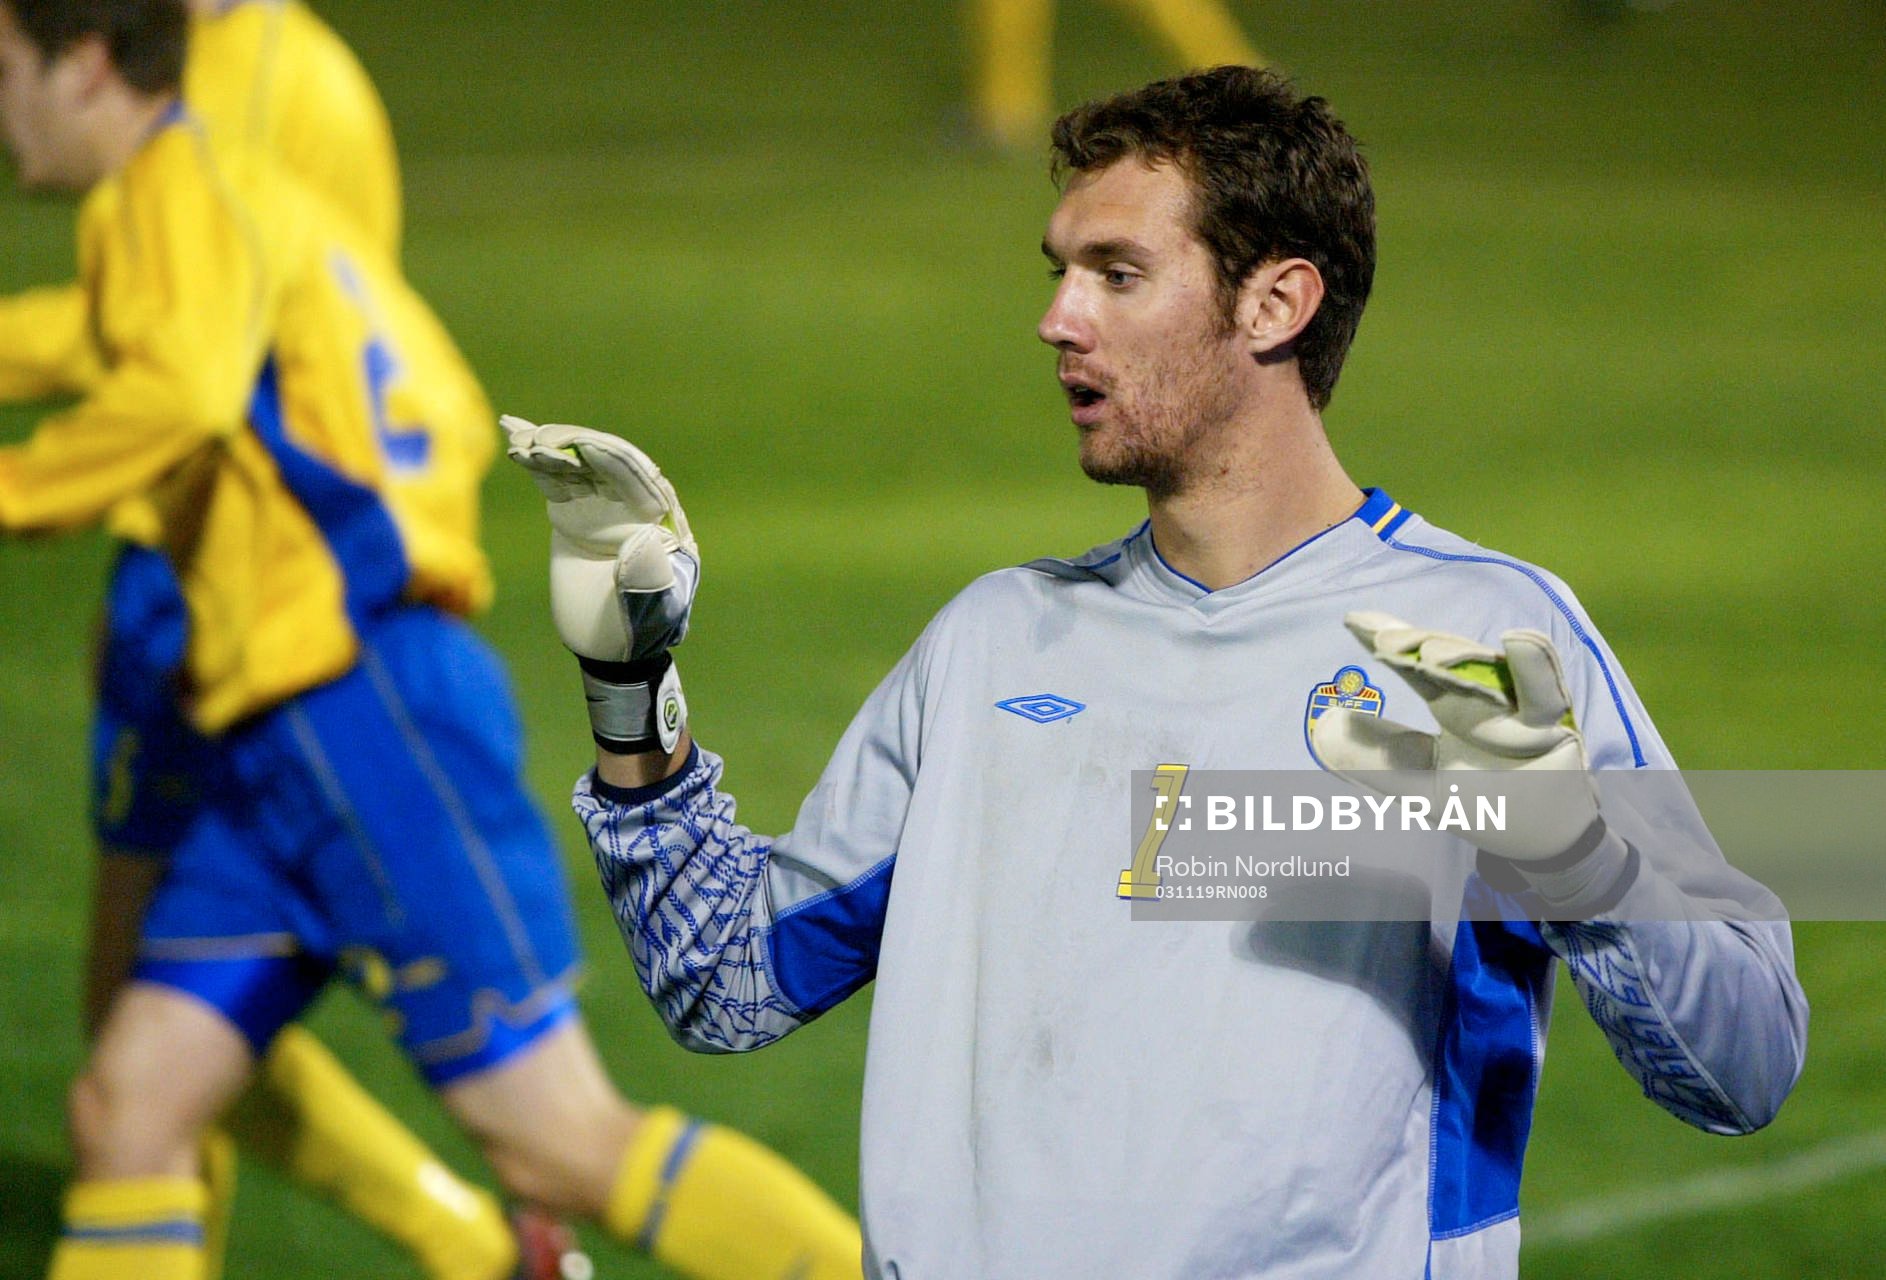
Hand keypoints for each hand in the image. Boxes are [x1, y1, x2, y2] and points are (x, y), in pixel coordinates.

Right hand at [504, 415, 698, 662]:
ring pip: (575, 464)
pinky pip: (553, 478)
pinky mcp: (571, 510)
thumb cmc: (641, 629)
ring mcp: (600, 504)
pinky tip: (515, 437)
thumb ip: (649, 577)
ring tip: (520, 442)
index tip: (583, 447)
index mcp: (660, 520)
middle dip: (573, 446)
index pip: (639, 479)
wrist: (610, 646)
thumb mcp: (652, 608)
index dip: (612, 460)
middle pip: (604, 461)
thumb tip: (643, 538)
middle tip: (541, 441)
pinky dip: (535, 460)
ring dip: (549, 448)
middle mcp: (632, 503)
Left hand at [1310, 611, 1598, 863]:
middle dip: (1417, 644)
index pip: (1415, 665)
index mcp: (1453, 703)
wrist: (1539, 842)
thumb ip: (1375, 761)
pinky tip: (1517, 639)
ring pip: (1490, 671)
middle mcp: (1485, 695)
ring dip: (1459, 656)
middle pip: (1450, 659)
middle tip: (1380, 639)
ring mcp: (1520, 707)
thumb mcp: (1419, 784)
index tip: (1352, 621)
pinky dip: (1535, 667)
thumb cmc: (1484, 804)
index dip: (1387, 640)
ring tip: (1426, 648)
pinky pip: (1545, 695)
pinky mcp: (1554, 728)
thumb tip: (1322, 728)